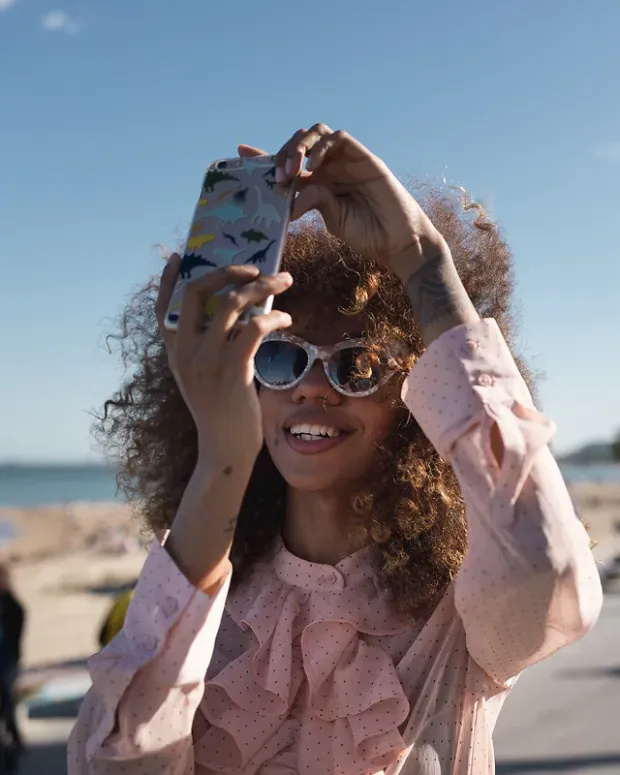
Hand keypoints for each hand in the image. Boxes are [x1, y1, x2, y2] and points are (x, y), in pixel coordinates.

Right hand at [155, 256, 292, 466]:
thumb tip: (236, 315)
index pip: (162, 307)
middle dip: (226, 271)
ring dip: (262, 286)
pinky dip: (274, 316)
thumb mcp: (202, 375)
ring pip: (232, 302)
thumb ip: (208, 346)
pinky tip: (286, 319)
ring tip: (283, 281)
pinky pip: (255, 327)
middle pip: (197, 291)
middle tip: (253, 267)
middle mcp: (185, 350)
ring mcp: (207, 358)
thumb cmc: (220, 411)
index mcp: (174, 351)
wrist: (224, 447)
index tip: (179, 255)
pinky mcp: (233, 368)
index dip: (167, 279)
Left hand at [238, 124, 448, 279]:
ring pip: (316, 134)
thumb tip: (290, 196)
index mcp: (318, 183)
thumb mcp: (332, 219)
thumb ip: (312, 201)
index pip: (288, 163)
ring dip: (299, 147)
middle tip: (276, 176)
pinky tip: (312, 167)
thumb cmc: (367, 234)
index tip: (240, 152)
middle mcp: (330, 167)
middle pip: (299, 143)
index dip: (265, 155)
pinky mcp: (364, 157)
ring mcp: (346, 160)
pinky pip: (338, 139)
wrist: (398, 241)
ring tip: (292, 171)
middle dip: (282, 153)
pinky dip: (321, 148)